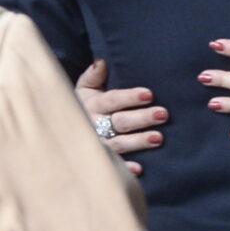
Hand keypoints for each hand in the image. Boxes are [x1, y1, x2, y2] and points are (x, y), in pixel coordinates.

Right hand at [76, 59, 163, 175]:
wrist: (65, 129)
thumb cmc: (86, 104)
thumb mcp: (85, 89)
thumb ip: (94, 76)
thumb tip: (102, 62)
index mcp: (92, 105)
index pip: (112, 100)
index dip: (129, 97)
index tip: (149, 94)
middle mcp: (95, 125)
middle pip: (120, 122)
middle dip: (141, 118)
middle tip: (163, 114)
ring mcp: (99, 143)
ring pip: (119, 143)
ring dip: (138, 141)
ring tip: (159, 138)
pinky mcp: (103, 159)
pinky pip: (114, 165)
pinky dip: (125, 168)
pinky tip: (140, 168)